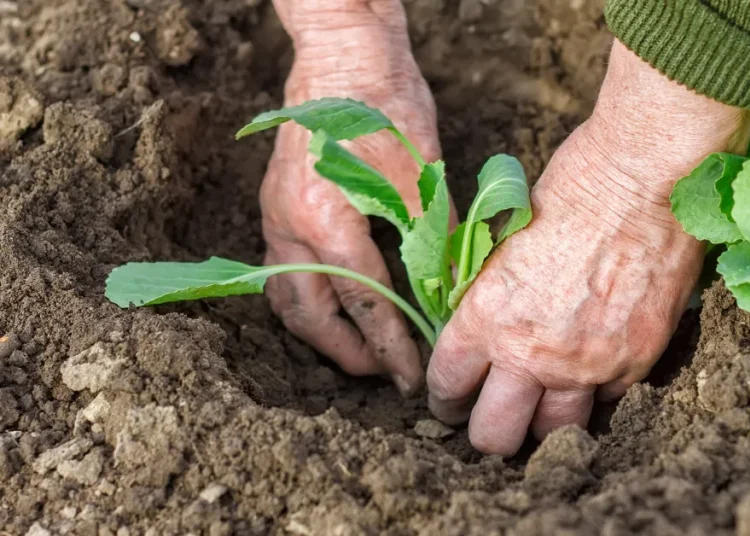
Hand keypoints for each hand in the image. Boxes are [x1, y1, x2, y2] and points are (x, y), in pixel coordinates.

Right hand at [262, 0, 438, 394]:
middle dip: (346, 352)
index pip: (361, 301)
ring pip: (287, 296)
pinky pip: (284, 270)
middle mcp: (288, 224)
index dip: (389, 345)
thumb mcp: (419, 170)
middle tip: (385, 376)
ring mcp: (276, 214)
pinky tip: (340, 306)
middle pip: (308, 313)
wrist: (342, 51)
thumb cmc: (383, 101)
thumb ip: (430, 237)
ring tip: (361, 350)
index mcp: (323, 218)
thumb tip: (450, 292)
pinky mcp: (279, 205)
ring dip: (322, 331)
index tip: (411, 377)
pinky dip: (311, 299)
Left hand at [426, 42, 749, 454]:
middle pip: (494, 436)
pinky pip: (606, 400)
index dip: (445, 399)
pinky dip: (596, 391)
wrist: (643, 179)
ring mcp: (587, 365)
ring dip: (544, 422)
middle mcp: (532, 354)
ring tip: (543, 403)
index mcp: (487, 319)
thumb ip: (489, 302)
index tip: (453, 399)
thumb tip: (479, 334)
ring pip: (554, 433)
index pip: (448, 388)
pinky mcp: (634, 363)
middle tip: (492, 416)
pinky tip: (592, 365)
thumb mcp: (504, 247)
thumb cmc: (570, 192)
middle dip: (486, 431)